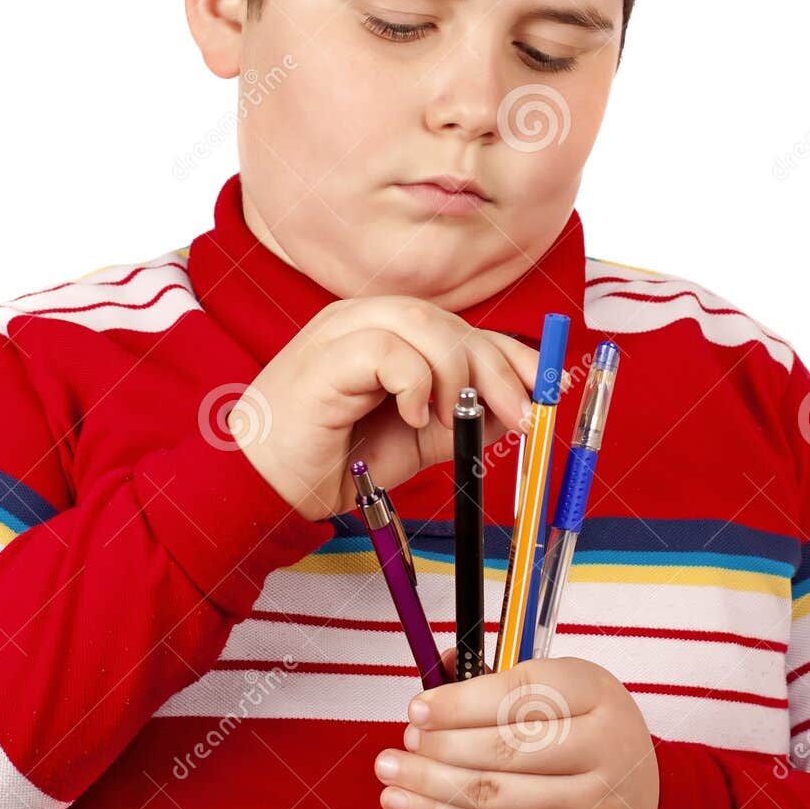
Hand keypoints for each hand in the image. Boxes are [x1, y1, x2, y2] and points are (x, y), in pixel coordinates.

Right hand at [231, 296, 537, 520]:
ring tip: (452, 419)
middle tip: (520, 414)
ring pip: (422, 323)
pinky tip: (410, 415)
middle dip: (495, 366)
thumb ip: (460, 416)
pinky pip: (388, 349)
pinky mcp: (324, 355)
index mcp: (384, 332)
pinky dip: (413, 382)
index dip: (508, 352)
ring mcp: (339, 331)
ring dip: (455, 374)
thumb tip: (517, 406)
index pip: (459, 324)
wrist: (266, 489)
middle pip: (447, 320)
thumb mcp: (416, 439)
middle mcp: (362, 320)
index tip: (543, 389)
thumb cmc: (332, 460)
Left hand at [373, 652, 659, 808]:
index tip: (419, 707)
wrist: (645, 807)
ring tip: (391, 770)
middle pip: (506, 748)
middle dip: (442, 745)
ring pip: (494, 795)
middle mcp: (602, 747)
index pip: (522, 693)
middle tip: (405, 740)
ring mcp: (590, 804)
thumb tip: (442, 662)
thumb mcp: (563, 689)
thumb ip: (501, 676)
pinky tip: (406, 804)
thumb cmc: (587, 735)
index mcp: (595, 693)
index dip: (462, 701)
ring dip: (430, 783)